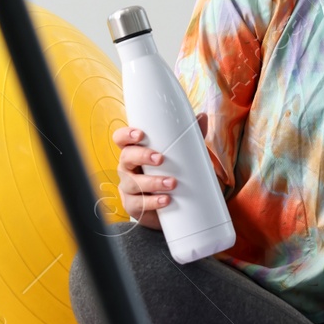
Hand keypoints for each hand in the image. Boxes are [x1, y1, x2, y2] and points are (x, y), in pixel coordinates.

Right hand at [111, 115, 208, 229]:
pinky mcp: (133, 206)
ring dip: (152, 182)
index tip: (140, 134)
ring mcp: (128, 187)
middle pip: (125, 157)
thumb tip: (201, 116)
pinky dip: (153, 202)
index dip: (126, 135)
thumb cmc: (171, 173)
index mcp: (135, 151)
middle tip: (160, 159)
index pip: (121, 139)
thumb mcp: (181, 154)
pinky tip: (165, 200)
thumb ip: (190, 136)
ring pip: (132, 182)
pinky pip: (138, 204)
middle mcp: (127, 168)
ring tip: (172, 183)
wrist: (173, 207)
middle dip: (142, 156)